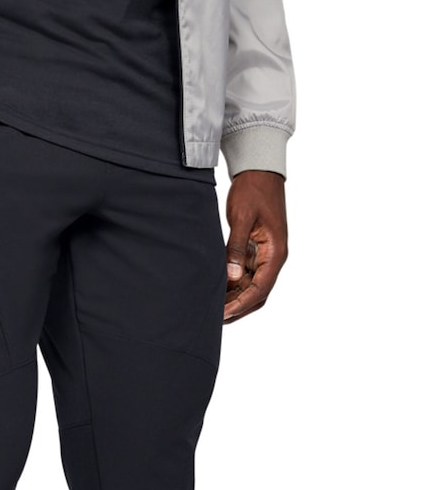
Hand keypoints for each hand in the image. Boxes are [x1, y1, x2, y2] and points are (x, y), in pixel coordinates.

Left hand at [224, 169, 287, 322]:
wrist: (259, 170)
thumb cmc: (253, 190)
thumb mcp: (241, 217)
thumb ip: (235, 248)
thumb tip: (232, 277)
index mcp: (276, 252)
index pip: (260, 288)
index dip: (241, 304)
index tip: (223, 314)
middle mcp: (273, 258)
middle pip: (258, 294)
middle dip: (238, 308)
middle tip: (215, 318)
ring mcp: (265, 256)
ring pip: (252, 288)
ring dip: (235, 299)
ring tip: (213, 308)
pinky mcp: (256, 252)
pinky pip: (247, 276)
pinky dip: (234, 287)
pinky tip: (217, 291)